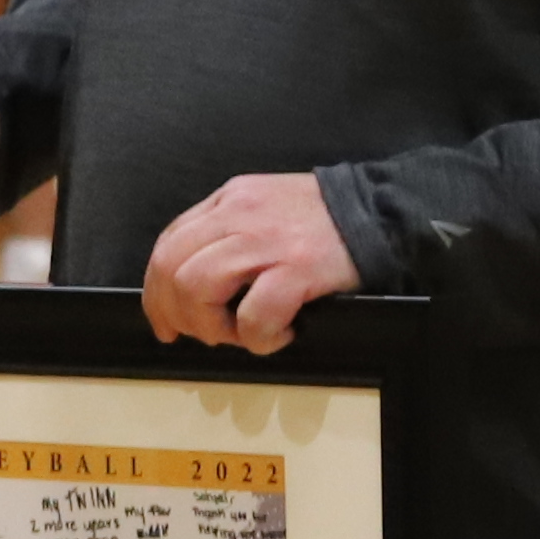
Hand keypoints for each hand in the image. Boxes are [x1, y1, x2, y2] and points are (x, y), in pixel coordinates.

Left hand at [146, 171, 361, 353]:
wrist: (382, 210)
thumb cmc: (325, 218)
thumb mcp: (264, 206)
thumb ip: (229, 233)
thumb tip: (195, 285)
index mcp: (228, 201)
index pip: (168, 245)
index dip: (156, 292)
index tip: (165, 322)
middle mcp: (238, 215)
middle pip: (172, 269)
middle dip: (176, 314)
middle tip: (204, 336)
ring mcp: (266, 241)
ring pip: (198, 289)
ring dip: (212, 326)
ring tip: (242, 334)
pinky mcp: (297, 269)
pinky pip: (253, 316)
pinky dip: (259, 337)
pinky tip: (281, 333)